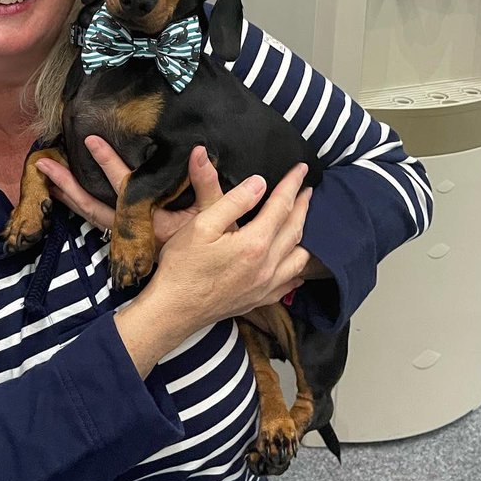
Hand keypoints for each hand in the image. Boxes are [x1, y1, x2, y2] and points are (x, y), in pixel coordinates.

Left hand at [36, 138, 218, 252]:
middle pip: (93, 207)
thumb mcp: (217, 213)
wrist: (212, 278)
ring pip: (91, 216)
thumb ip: (208, 183)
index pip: (125, 188)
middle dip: (67, 185)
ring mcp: (128, 235)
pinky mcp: (128, 236)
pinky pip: (99, 219)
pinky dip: (81, 203)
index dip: (108, 164)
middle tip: (41, 163)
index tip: (90, 141)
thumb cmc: (218, 242)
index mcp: (153, 221)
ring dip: (68, 195)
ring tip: (47, 175)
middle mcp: (134, 230)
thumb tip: (198, 151)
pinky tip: (70, 191)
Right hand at [150, 161, 312, 326]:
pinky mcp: (258, 300)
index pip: (281, 206)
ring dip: (303, 236)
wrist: (173, 311)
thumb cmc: (182, 267)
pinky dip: (296, 269)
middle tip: (307, 189)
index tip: (302, 168)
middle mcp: (267, 266)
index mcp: (254, 244)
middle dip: (302, 206)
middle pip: (295, 230)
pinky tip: (295, 266)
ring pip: (298, 258)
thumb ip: (233, 201)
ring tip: (301, 221)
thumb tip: (259, 183)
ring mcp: (265, 286)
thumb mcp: (201, 225)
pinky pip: (289, 284)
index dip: (292, 185)